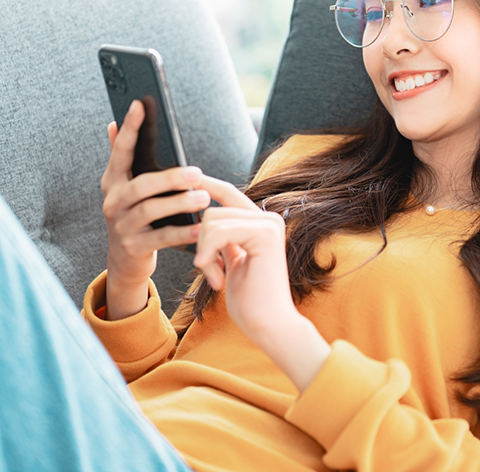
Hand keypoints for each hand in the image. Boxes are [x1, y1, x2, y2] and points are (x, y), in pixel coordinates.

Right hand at [100, 100, 210, 319]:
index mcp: (114, 181)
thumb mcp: (125, 188)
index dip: (130, 128)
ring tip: (203, 197)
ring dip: (179, 202)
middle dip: (169, 177)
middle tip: (196, 172)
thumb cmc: (135, 216)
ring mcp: (122, 226)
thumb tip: (111, 124)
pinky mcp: (134, 247)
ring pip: (151, 210)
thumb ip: (122, 159)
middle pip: (141, 185)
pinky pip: (162, 237)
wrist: (125, 261)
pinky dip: (183, 233)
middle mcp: (113, 201)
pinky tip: (202, 227)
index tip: (141, 104)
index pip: (120, 151)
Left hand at [191, 175, 331, 390]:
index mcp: (260, 223)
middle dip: (201, 241)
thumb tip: (205, 216)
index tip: (186, 177)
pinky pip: (220, 232)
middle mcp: (268, 219)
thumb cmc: (250, 299)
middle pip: (212, 210)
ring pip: (213, 219)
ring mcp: (269, 224)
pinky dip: (209, 254)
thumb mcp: (230, 261)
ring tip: (216, 276)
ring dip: (205, 252)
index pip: (228, 195)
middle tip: (209, 269)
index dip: (206, 186)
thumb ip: (223, 237)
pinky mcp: (266, 234)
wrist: (268, 324)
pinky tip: (216, 278)